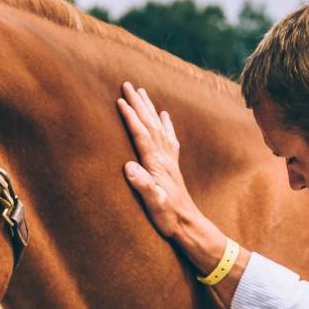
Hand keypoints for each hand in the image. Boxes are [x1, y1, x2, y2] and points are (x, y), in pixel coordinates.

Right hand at [117, 81, 201, 239]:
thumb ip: (143, 185)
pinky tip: (164, 116)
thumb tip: (129, 167)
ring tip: (142, 92)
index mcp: (156, 163)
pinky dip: (165, 124)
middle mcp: (164, 157)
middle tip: (127, 84)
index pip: (141, 134)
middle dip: (138, 103)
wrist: (188, 224)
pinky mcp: (172, 165)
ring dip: (149, 108)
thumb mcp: (153, 203)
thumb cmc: (168, 216)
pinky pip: (169, 138)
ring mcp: (170, 160)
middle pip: (150, 124)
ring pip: (158, 126)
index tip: (119, 99)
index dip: (130, 116)